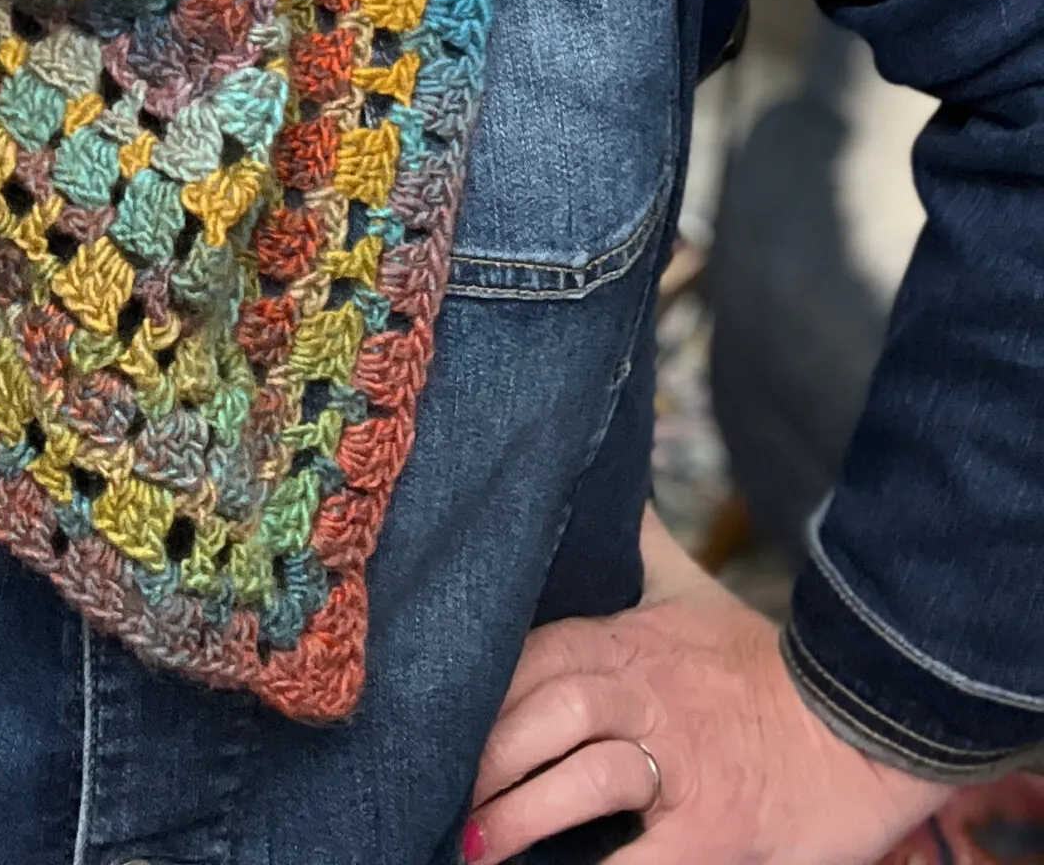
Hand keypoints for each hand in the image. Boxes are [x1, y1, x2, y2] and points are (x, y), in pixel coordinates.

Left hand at [464, 506, 939, 862]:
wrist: (871, 723)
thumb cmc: (767, 665)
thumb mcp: (693, 592)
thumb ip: (642, 547)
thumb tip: (613, 484)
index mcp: (631, 643)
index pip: (532, 658)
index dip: (480, 693)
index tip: (438, 723)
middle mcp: (647, 695)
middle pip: (545, 712)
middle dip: (489, 756)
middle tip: (447, 796)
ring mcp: (681, 763)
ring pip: (581, 777)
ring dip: (520, 814)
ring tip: (475, 848)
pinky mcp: (714, 831)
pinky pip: (639, 862)